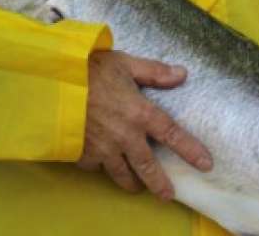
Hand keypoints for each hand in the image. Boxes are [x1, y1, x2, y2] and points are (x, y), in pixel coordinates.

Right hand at [76, 51, 212, 199]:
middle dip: (159, 184)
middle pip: (148, 167)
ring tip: (137, 187)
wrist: (53, 83)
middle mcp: (126, 136)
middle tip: (168, 195)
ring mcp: (103, 148)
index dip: (190, 150)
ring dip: (132, 182)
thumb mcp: (125, 63)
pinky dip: (100, 167)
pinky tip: (102, 165)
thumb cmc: (90, 68)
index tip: (205, 164)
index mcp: (140, 113)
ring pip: (122, 174)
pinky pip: (95, 167)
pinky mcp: (83, 154)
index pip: (172, 134)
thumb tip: (182, 74)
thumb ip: (154, 72)